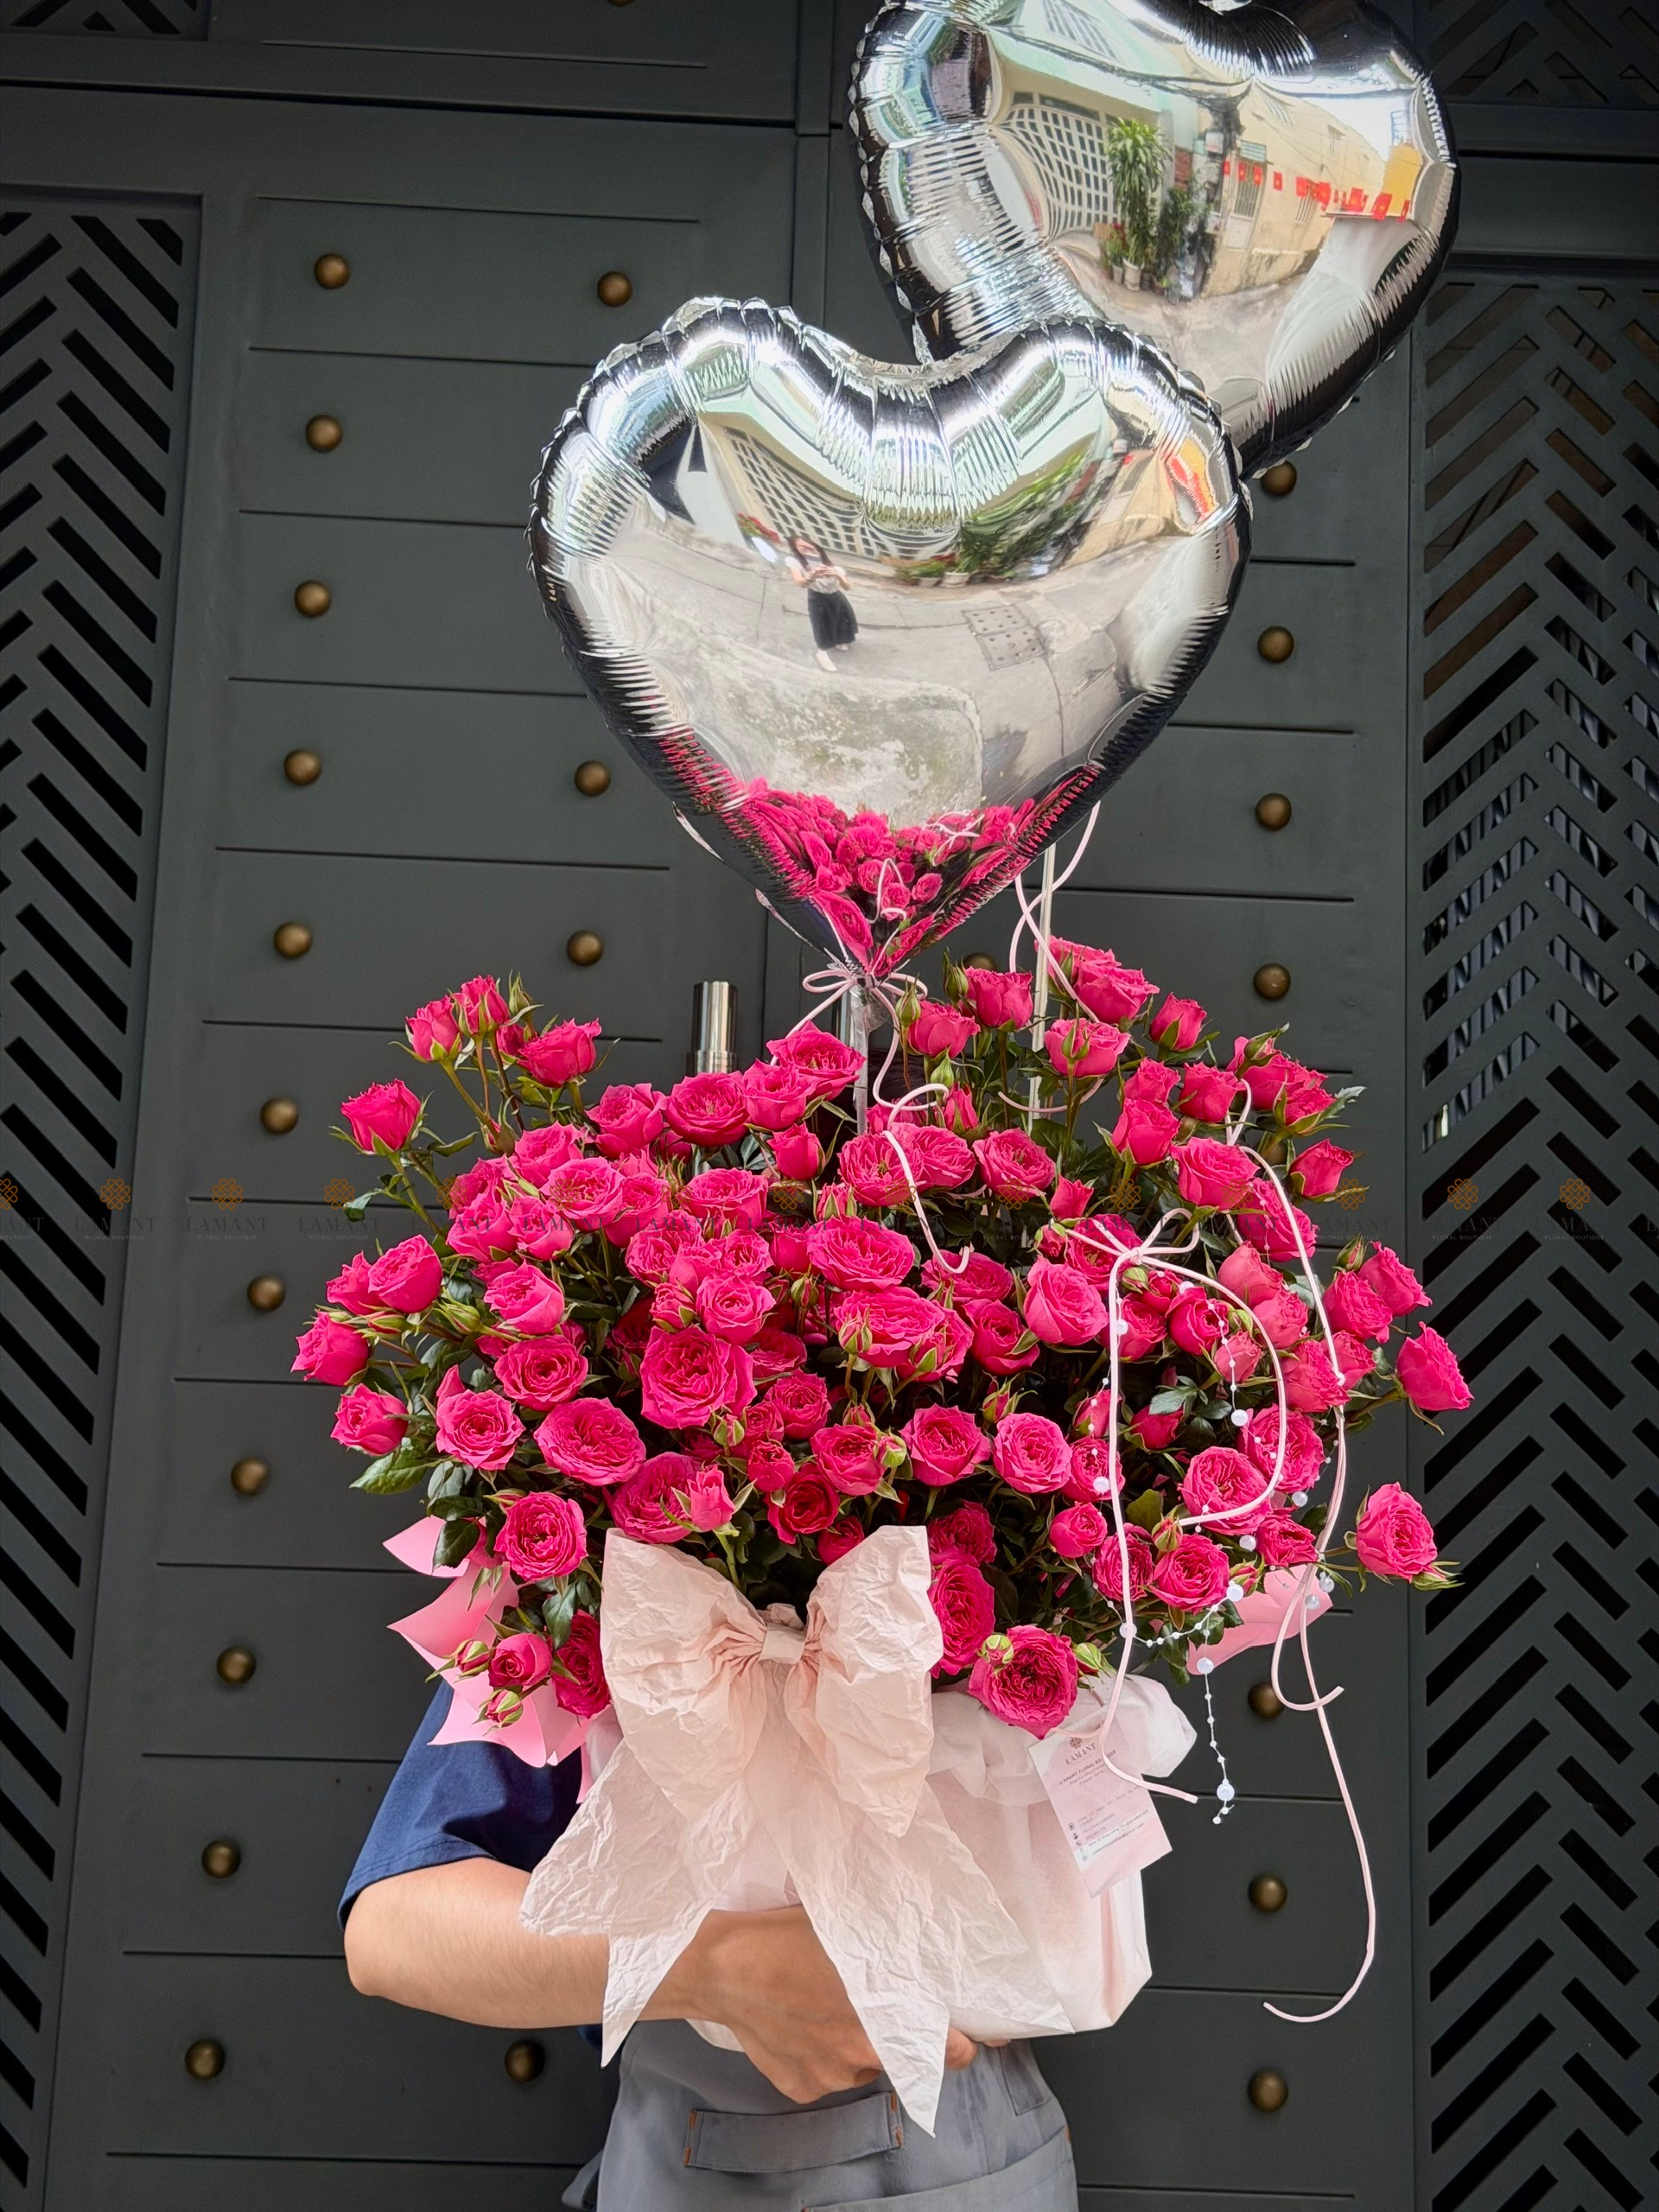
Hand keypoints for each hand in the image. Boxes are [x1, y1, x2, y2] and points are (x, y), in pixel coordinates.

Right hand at [662, 1906, 978, 2104]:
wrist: (720, 1966)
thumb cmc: (784, 1936)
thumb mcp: (846, 1930)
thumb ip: (888, 1950)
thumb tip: (926, 1949)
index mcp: (878, 2016)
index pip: (946, 2050)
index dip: (961, 2043)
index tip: (970, 2036)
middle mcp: (859, 2056)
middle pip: (898, 2055)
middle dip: (898, 2034)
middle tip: (878, 2005)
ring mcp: (829, 2077)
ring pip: (861, 2065)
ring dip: (858, 2044)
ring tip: (826, 2007)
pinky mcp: (801, 2088)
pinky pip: (827, 2075)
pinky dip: (823, 2055)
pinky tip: (801, 2024)